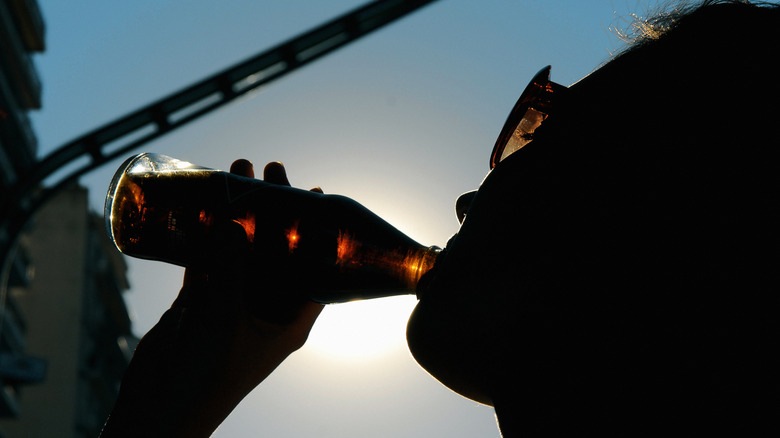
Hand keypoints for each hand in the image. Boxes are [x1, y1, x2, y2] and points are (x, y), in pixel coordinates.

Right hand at [100, 160, 323, 437]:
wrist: (162, 407)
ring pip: (242, 249)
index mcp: (291, 319)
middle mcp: (267, 307)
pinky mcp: (202, 302)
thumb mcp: (227, 317)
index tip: (316, 191)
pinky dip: (206, 235)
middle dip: (275, 209)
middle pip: (279, 248)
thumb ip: (233, 270)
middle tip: (271, 170)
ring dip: (239, 213)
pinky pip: (208, 261)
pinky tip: (202, 206)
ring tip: (236, 172)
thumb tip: (237, 223)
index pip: (317, 266)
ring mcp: (234, 303)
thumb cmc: (209, 374)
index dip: (319, 230)